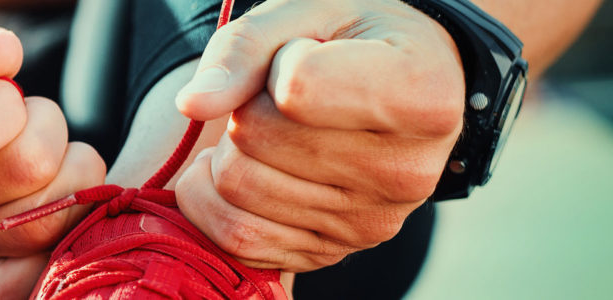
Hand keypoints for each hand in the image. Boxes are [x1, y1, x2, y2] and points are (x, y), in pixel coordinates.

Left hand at [174, 0, 463, 271]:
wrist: (401, 92)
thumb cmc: (349, 41)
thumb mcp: (305, 12)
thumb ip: (242, 50)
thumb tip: (191, 105)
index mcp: (421, 96)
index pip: (296, 88)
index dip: (279, 62)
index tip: (307, 54)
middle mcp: (406, 171)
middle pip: (256, 139)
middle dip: (248, 107)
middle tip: (278, 95)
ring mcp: (370, 223)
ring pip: (238, 187)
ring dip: (231, 150)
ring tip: (266, 127)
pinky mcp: (331, 253)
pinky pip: (238, 237)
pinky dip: (214, 199)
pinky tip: (240, 166)